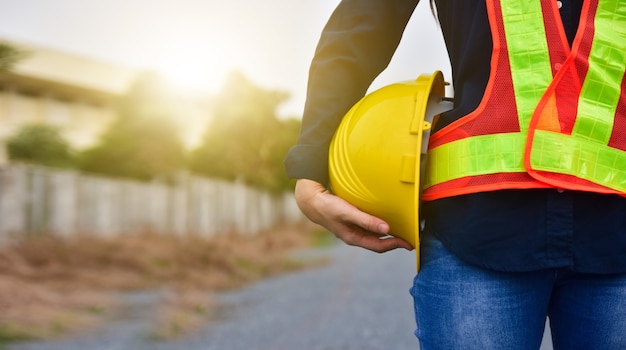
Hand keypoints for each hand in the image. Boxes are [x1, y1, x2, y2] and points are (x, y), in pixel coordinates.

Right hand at [294, 179, 412, 252]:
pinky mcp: (351, 222)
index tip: (409, 243)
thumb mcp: (348, 213)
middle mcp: (354, 236)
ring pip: (374, 236)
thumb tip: (386, 229)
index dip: (395, 245)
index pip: (379, 246)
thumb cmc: (328, 207)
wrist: (311, 201)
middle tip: (410, 239)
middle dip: (394, 242)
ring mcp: (353, 230)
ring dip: (388, 235)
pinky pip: (369, 227)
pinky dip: (380, 226)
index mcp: (353, 238)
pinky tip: (385, 221)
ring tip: (401, 231)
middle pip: (378, 244)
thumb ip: (366, 221)